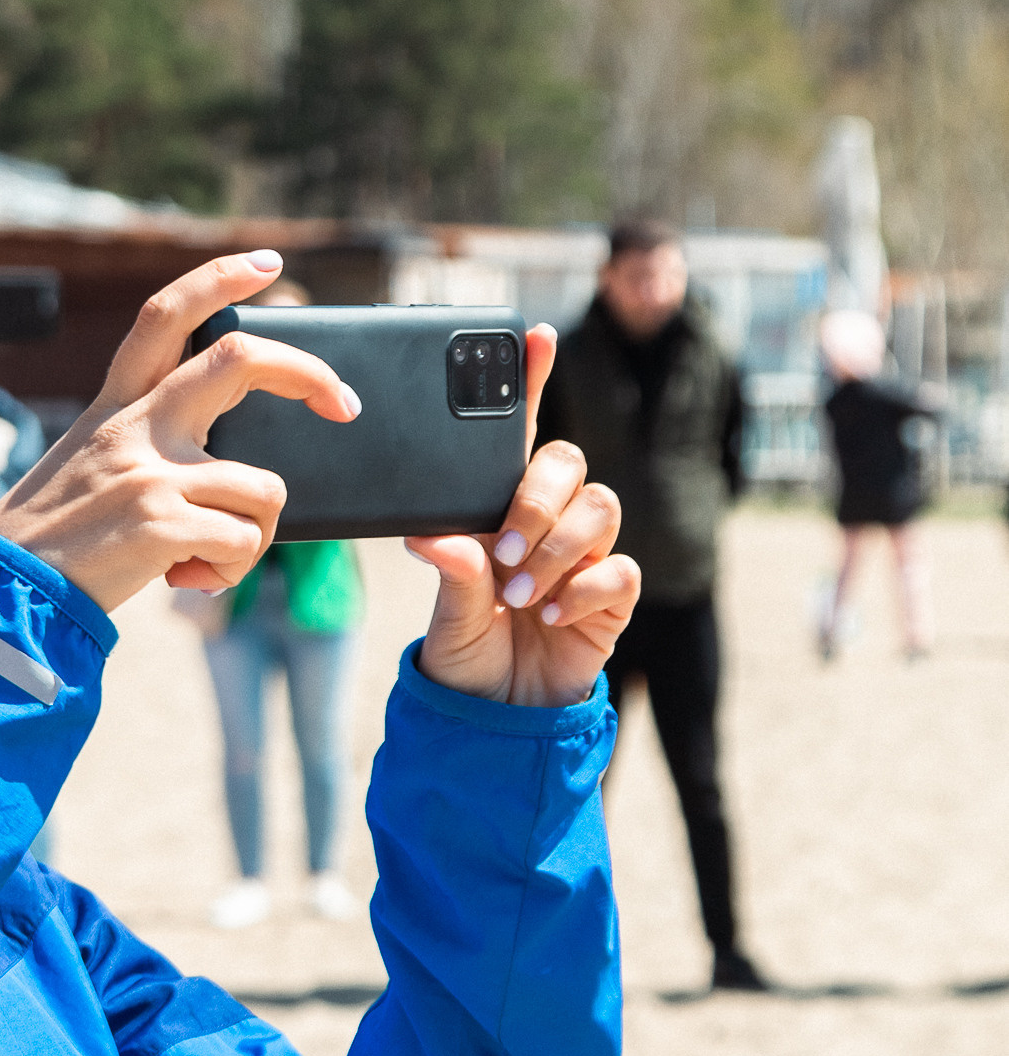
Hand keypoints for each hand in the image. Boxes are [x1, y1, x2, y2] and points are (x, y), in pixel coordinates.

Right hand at [0, 251, 358, 611]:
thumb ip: (144, 443)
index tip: (267, 265)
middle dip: (309, 374)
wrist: (4, 590)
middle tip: (342, 403)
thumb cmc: (52, 538)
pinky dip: (230, 570)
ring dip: (254, 534)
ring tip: (211, 558)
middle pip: (238, 360)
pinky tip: (190, 578)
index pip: (165, 316)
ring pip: (264, 486)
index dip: (219, 279)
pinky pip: (244, 540)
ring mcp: (149, 472)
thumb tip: (225, 455)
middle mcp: (135, 427)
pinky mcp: (160, 522)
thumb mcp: (87, 464)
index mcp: (115, 408)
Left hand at [406, 324, 639, 706]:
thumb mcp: (446, 614)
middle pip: (569, 463)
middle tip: (505, 551)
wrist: (495, 719)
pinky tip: (549, 614)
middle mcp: (547, 523)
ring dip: (558, 549)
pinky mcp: (613, 596)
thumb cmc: (465, 654)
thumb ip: (452, 572)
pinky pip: (620, 568)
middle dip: (538, 500)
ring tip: (519, 595)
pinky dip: (583, 588)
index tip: (531, 336)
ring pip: (600, 508)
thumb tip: (437, 537)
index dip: (530, 384)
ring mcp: (585, 556)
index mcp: (498, 511)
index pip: (519, 437)